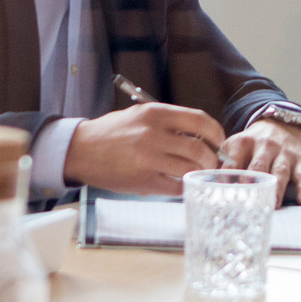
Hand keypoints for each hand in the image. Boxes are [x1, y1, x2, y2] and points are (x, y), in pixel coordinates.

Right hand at [65, 102, 224, 194]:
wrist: (81, 150)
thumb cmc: (113, 132)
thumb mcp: (141, 115)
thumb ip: (169, 122)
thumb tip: (201, 135)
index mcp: (155, 114)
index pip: (200, 120)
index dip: (216, 133)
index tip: (219, 141)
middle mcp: (153, 135)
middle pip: (199, 149)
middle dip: (213, 159)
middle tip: (213, 163)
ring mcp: (148, 159)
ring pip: (190, 169)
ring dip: (200, 173)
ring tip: (199, 173)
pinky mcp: (143, 181)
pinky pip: (175, 186)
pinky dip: (184, 186)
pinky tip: (182, 184)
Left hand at [222, 118, 300, 207]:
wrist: (282, 125)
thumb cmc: (253, 145)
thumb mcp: (236, 147)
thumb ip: (223, 165)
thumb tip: (207, 187)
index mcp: (242, 143)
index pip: (233, 162)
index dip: (228, 179)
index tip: (225, 196)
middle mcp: (264, 145)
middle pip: (258, 166)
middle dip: (254, 183)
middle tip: (250, 202)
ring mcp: (284, 153)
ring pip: (280, 171)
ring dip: (277, 188)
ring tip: (275, 204)